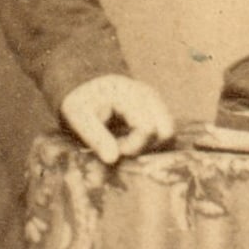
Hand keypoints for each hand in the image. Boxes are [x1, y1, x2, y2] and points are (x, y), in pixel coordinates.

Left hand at [59, 74, 175, 165]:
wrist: (88, 89)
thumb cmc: (82, 102)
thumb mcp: (78, 117)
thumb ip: (95, 137)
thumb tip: (113, 159)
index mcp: (130, 93)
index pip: (147, 129)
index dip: (132, 146)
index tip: (113, 148)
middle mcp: (149, 95)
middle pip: (166, 132)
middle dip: (145, 147)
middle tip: (121, 147)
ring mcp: (157, 102)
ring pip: (169, 134)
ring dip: (149, 146)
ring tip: (125, 142)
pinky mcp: (159, 110)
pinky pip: (166, 133)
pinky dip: (152, 143)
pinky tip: (133, 140)